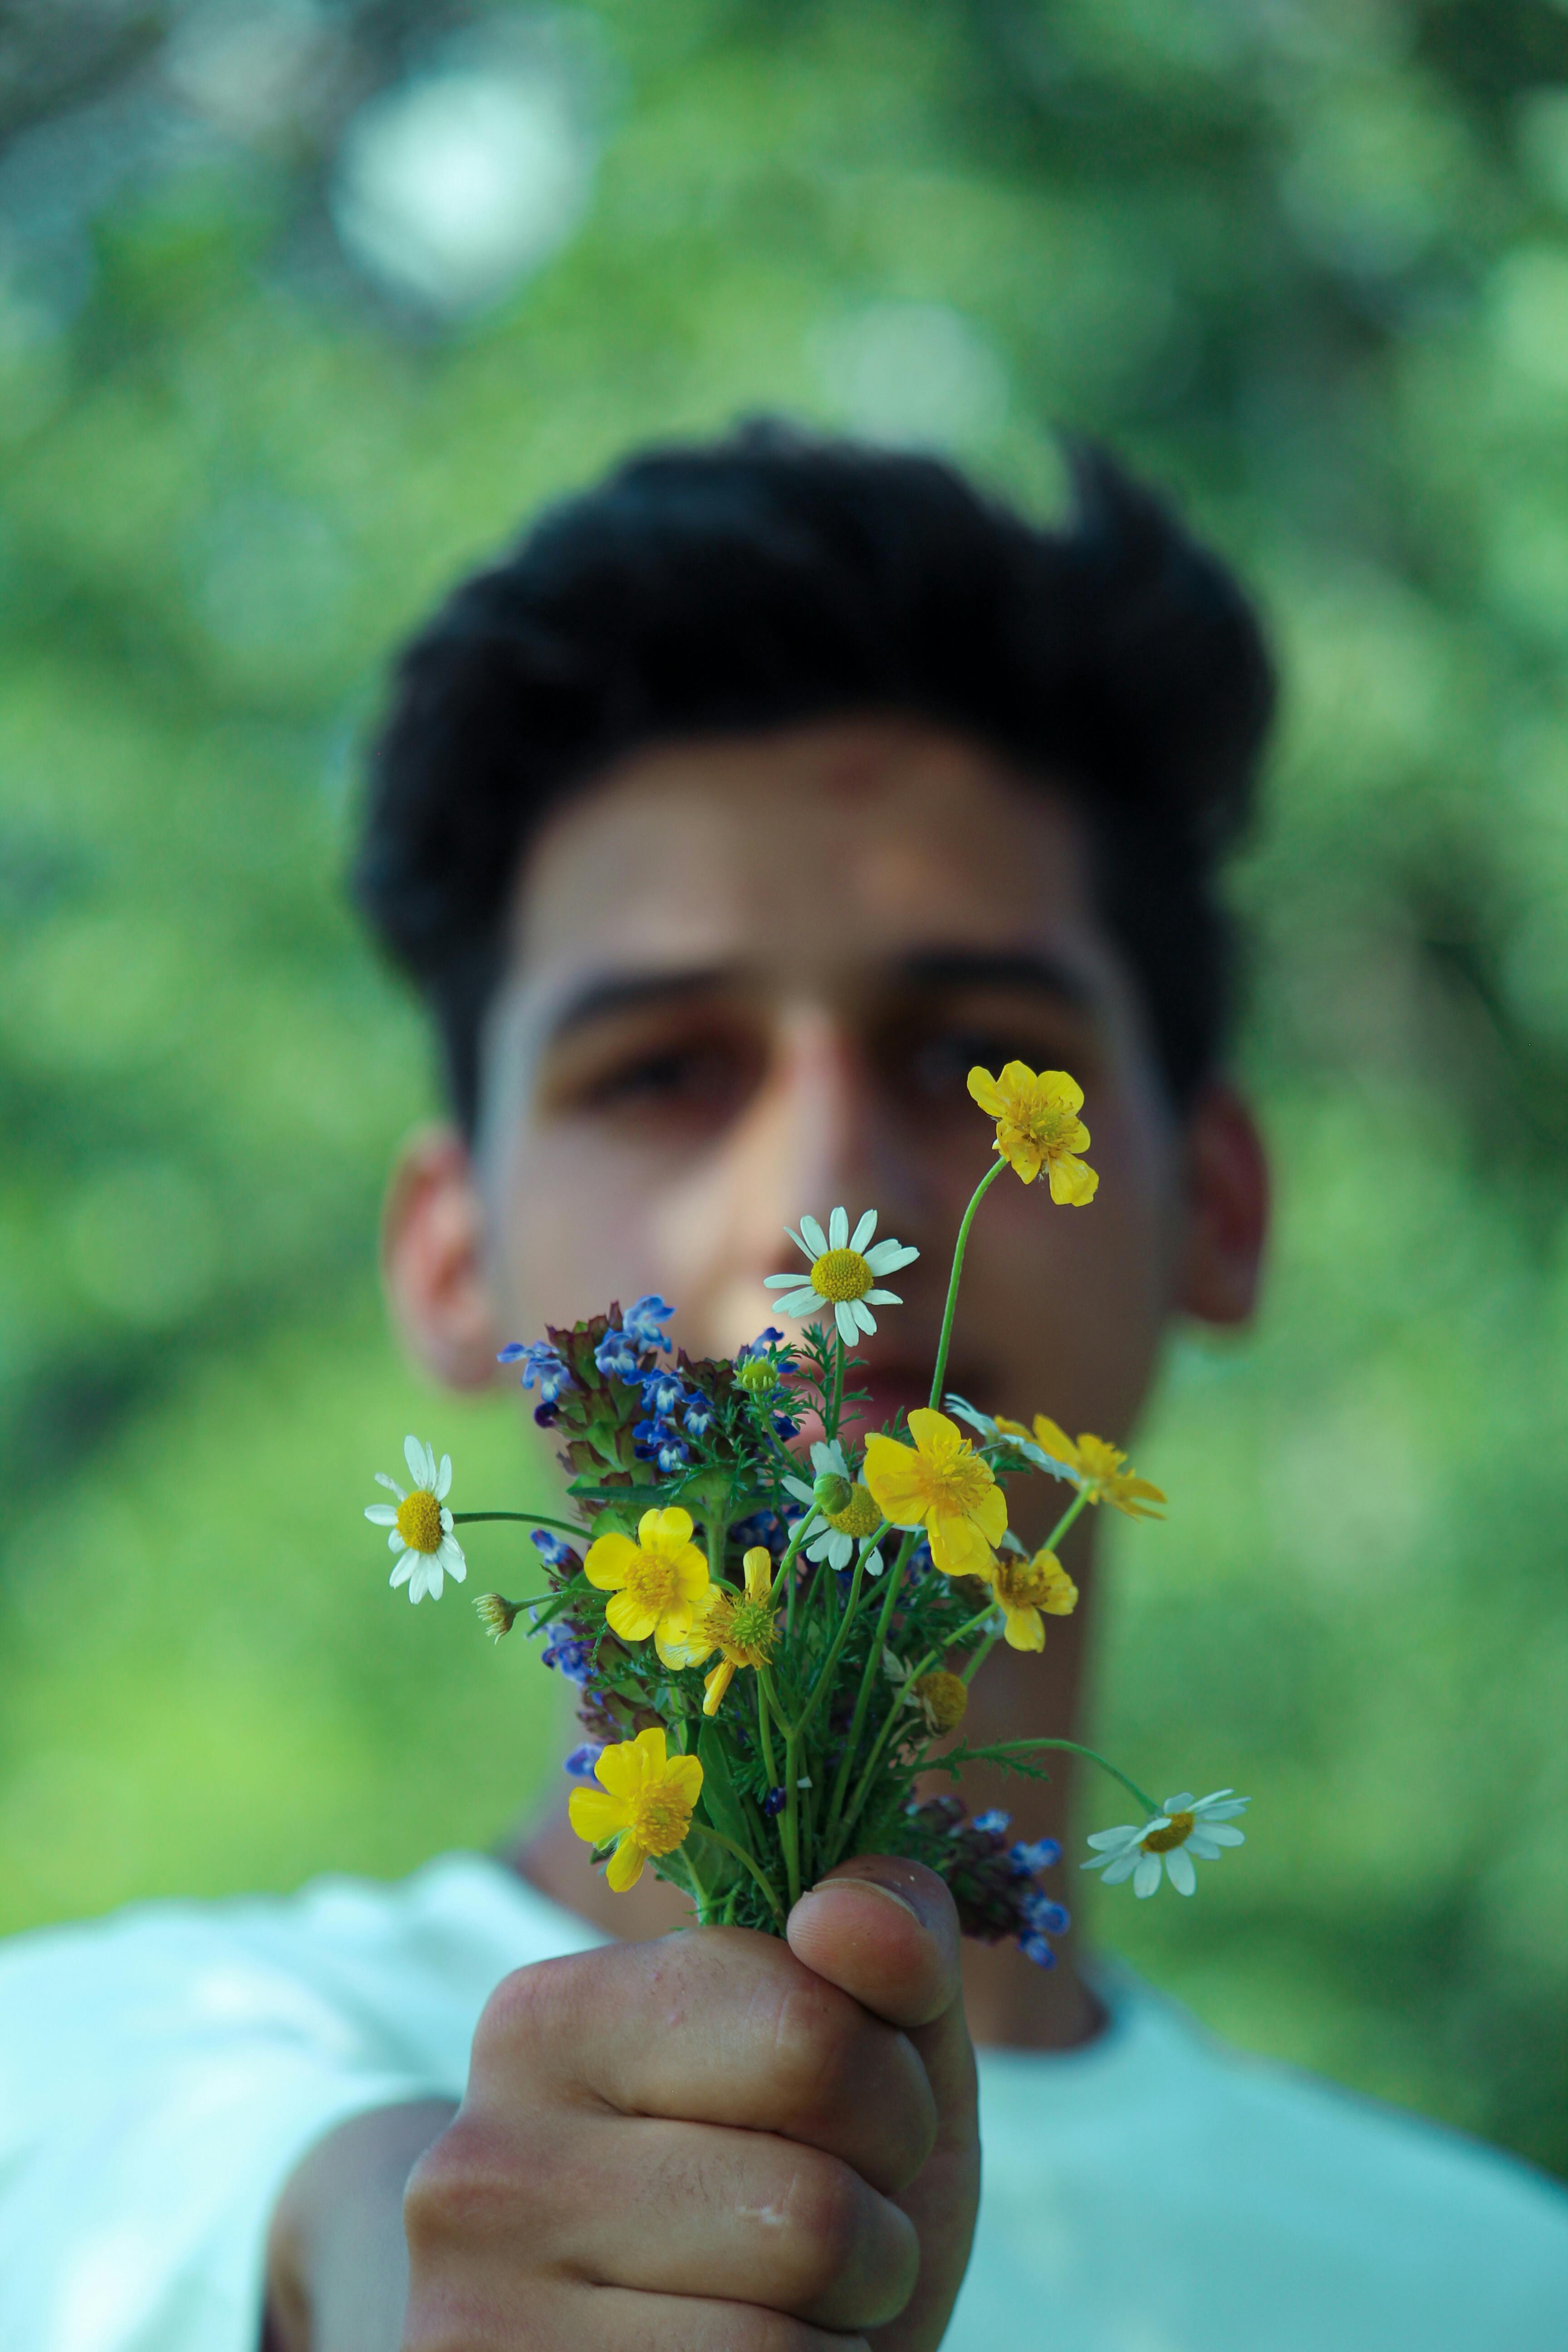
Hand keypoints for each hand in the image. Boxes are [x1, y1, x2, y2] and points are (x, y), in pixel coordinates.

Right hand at [399, 1855, 976, 2350]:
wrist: (658, 2351)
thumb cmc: (788, 2181)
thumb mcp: (869, 2049)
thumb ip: (890, 1942)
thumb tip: (842, 1910)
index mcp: (550, 2015)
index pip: (809, 2033)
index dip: (891, 2102)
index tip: (850, 2124)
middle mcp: (484, 2161)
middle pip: (808, 2212)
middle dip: (872, 2236)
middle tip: (823, 2242)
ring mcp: (475, 2314)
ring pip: (776, 2344)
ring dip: (835, 2338)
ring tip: (784, 2314)